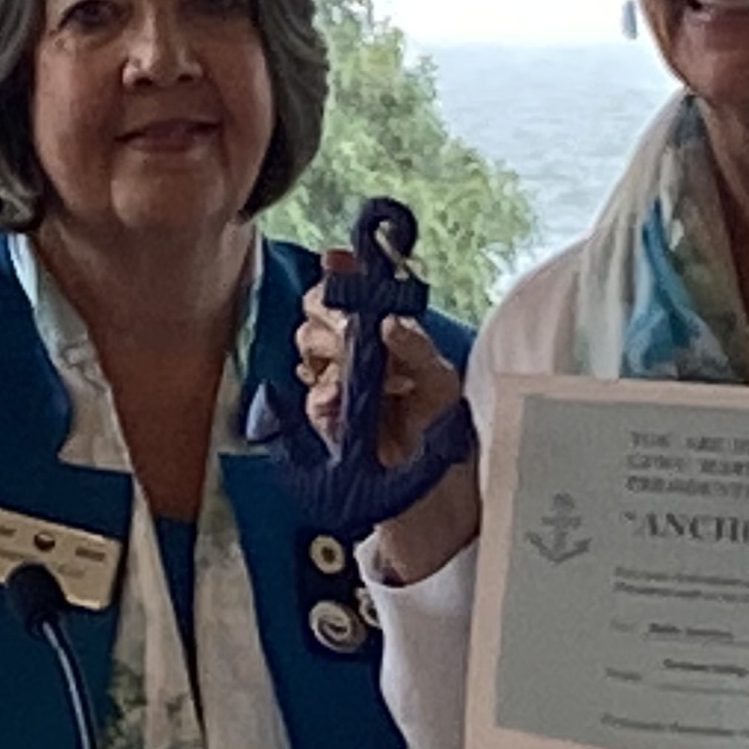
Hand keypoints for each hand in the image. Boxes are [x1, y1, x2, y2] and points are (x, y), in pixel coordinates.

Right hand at [296, 289, 480, 582]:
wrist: (428, 487)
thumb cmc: (439, 428)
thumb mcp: (441, 381)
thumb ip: (416, 346)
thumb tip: (387, 321)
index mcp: (385, 330)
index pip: (353, 286)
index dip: (341, 269)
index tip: (336, 262)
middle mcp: (355, 348)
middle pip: (318, 307)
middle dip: (332, 312)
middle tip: (354, 331)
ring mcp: (335, 379)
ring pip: (307, 342)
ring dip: (332, 351)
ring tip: (369, 377)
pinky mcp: (323, 415)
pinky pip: (310, 391)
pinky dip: (327, 392)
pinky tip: (346, 403)